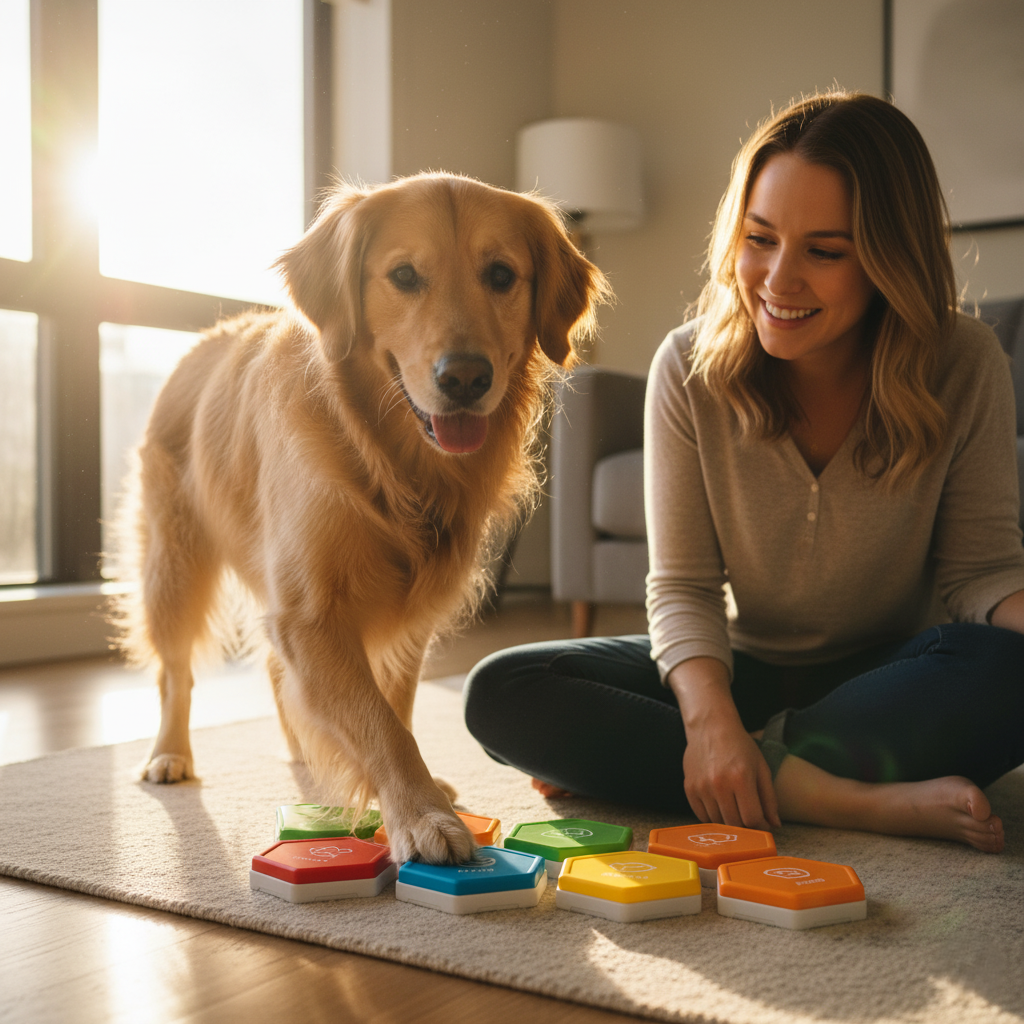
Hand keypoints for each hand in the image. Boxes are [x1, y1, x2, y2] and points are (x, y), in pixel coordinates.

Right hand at [668, 656, 780, 830]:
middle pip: (734, 824)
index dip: (760, 825)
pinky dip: (712, 817)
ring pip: (717, 822)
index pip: (752, 818)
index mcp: (741, 779)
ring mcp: (702, 787)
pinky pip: (701, 815)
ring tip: (734, 810)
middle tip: (748, 819)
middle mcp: (719, 785)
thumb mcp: (761, 767)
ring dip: (728, 822)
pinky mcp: (689, 788)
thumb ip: (769, 798)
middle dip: (745, 826)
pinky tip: (719, 806)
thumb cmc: (740, 745)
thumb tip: (775, 825)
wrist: (710, 726)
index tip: (762, 823)